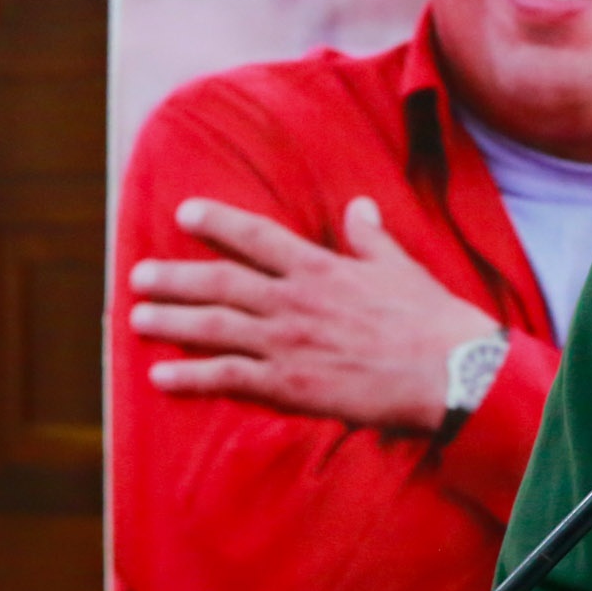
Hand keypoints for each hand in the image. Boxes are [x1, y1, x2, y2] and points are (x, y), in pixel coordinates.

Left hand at [129, 196, 499, 432]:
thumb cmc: (435, 321)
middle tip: (139, 276)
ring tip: (138, 317)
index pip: (256, 236)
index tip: (186, 213)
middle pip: (219, 282)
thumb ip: (372, 239)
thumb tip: (360, 207)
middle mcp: (294, 301)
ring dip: (171, 320)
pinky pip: (228, 377)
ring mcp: (289, 343)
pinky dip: (191, 376)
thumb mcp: (403, 269)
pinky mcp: (292, 384)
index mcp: (322, 268)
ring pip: (214, 325)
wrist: (453, 372)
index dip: (217, 222)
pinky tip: (161, 376)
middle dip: (174, 277)